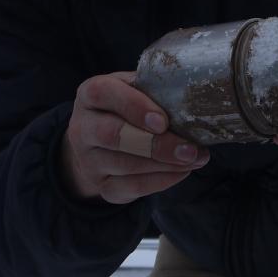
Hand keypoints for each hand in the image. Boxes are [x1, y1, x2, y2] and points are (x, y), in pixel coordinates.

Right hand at [60, 70, 208, 203]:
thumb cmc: (126, 107)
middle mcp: (82, 127)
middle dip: (156, 144)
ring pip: (125, 165)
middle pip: (114, 136)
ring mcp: (89, 160)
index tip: (163, 121)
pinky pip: (130, 187)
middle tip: (190, 149)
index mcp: (90, 94)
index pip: (104, 93)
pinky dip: (160, 181)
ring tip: (195, 158)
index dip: (134, 106)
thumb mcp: (134, 88)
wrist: (99, 143)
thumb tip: (192, 100)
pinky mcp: (101, 185)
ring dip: (165, 164)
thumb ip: (153, 89)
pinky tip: (182, 171)